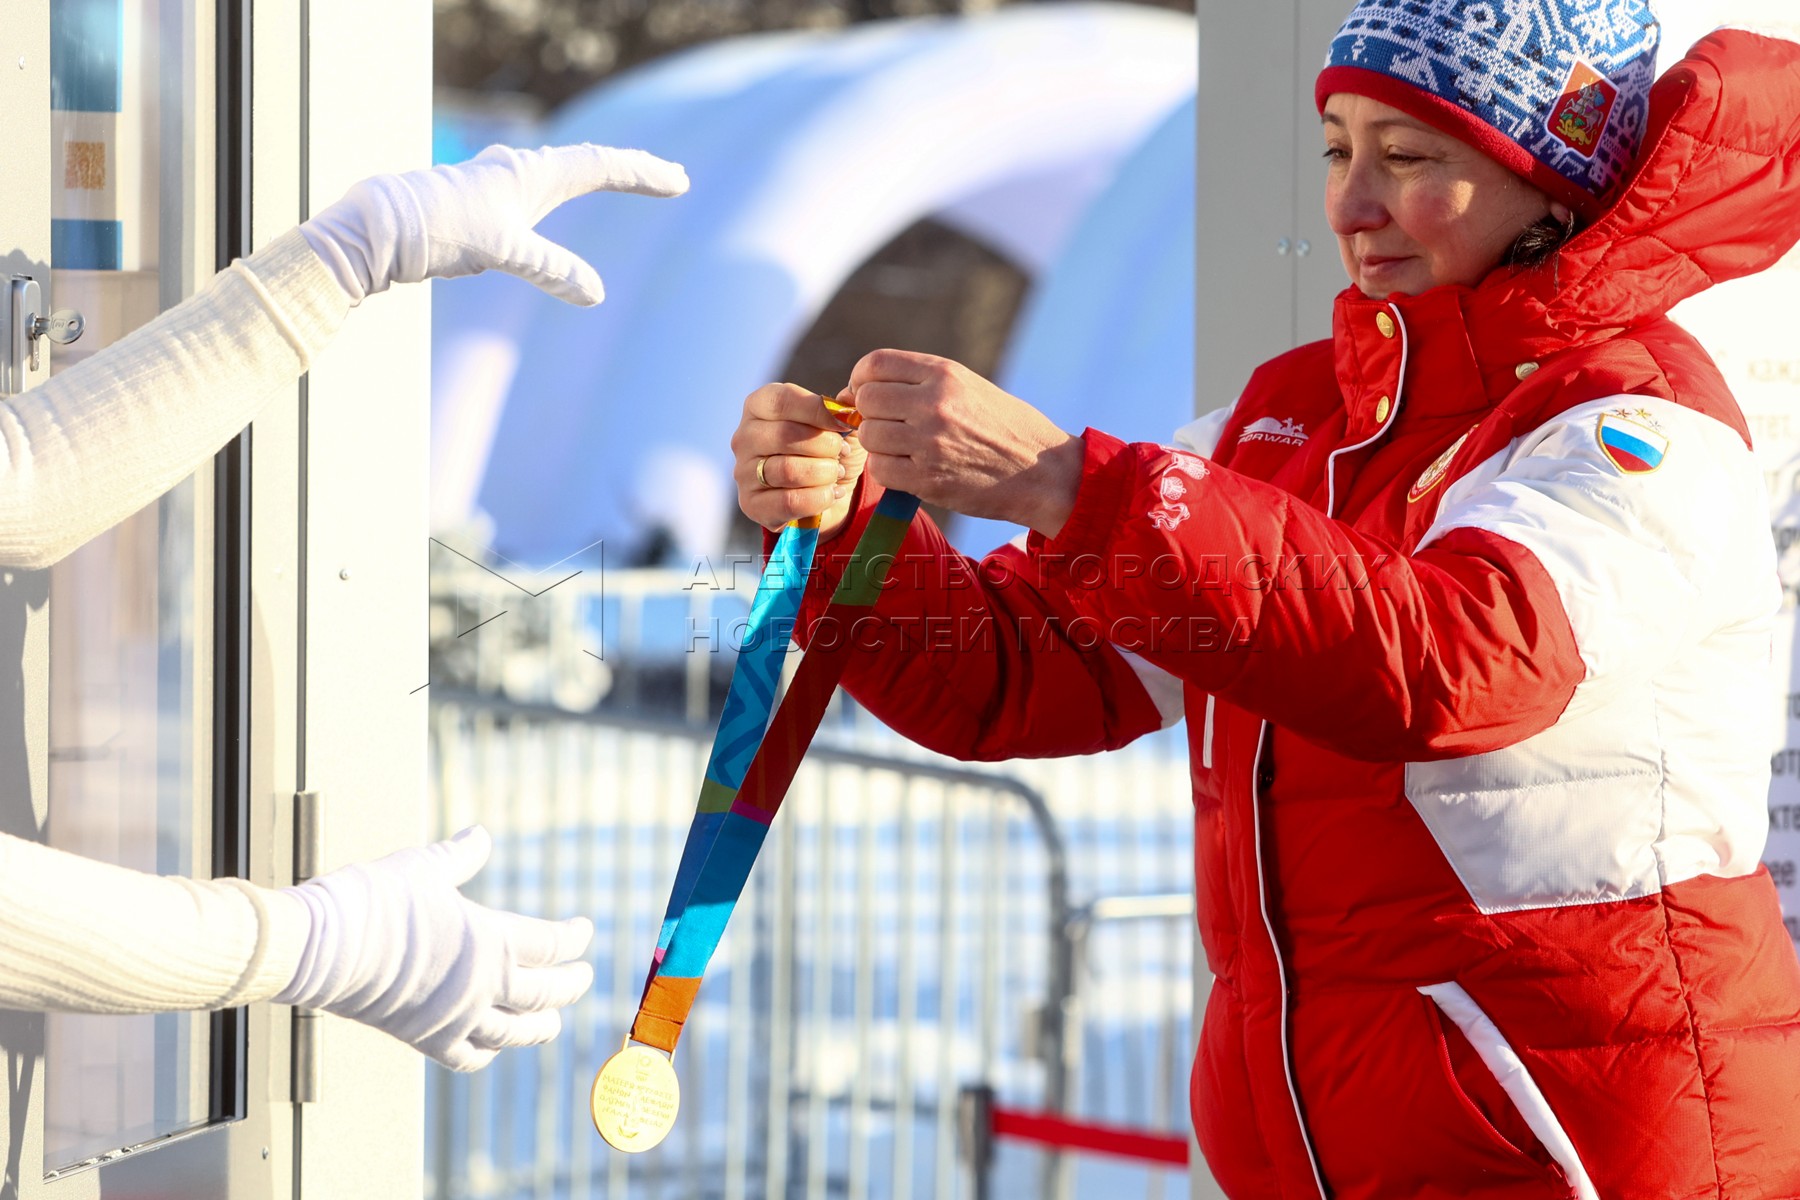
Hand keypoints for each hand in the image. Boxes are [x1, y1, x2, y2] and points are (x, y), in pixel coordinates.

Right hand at [273, 826, 592, 1071]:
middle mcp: (481, 986)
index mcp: (490, 940)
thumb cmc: (370, 901)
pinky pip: (470, 1056)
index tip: (583, 930)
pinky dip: (489, 1052)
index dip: (573, 937)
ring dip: (542, 1026)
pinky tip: (495, 1046)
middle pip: (545, 993)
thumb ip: (459, 856)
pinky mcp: (425, 1039)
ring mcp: (455, 1018)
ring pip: (515, 1033)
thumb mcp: (422, 867)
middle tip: (584, 976)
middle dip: (571, 984)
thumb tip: (480, 835)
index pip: (550, 944)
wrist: (318, 948)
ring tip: (554, 1020)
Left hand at [299, 143, 688, 304]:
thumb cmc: (439, 230)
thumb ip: (552, 270)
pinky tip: (546, 204)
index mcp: (530, 174)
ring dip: (596, 175)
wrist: (380, 226)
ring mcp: (497, 183)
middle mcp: (517, 170)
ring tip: (624, 177)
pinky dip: (561, 192)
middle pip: (588, 162)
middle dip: (630, 171)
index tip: (678, 180)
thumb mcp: (504, 252)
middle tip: (669, 178)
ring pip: (559, 172)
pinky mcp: (480, 201)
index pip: (601, 165)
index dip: (642, 174)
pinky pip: (536, 190)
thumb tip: (596, 294)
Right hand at [732, 383, 865, 536]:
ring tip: (836, 473)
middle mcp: (744, 436)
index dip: (818, 411)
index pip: (783, 401)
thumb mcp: (840, 425)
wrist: (827, 496)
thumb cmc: (829, 451)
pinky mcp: (751, 504)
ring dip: (824, 473)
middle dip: (825, 446)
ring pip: (787, 470)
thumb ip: (842, 409)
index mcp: (759, 406)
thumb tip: (846, 401)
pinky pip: (789, 501)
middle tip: (841, 453)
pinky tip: (830, 493)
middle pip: (785, 435)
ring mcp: (743, 472)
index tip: (845, 423)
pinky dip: (818, 498)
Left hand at [848, 350, 1083, 535]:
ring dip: (879, 445)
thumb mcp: (968, 388)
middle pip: (867, 400)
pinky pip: (880, 469)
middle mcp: (935, 402)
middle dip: (870, 415)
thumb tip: (853, 390)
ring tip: (904, 450)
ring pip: (869, 436)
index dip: (860, 379)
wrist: (1043, 472)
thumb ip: (917, 383)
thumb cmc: (1004, 428)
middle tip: (889, 427)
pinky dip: (888, 471)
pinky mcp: (929, 478)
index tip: (866, 394)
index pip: (875, 364)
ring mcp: (930, 441)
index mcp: (945, 374)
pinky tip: (910, 469)